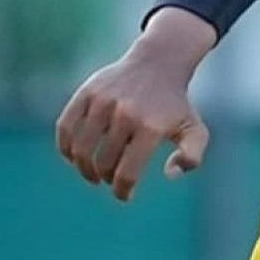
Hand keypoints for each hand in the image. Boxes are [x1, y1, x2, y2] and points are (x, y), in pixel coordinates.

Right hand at [54, 9, 214, 201]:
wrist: (159, 64)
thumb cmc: (175, 104)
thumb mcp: (194, 129)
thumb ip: (191, 156)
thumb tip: (170, 174)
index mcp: (151, 127)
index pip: (127, 173)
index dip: (122, 191)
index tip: (123, 196)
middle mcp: (126, 114)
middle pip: (104, 162)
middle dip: (106, 178)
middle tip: (110, 179)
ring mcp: (103, 102)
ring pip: (81, 149)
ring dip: (83, 168)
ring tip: (92, 173)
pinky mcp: (86, 93)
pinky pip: (65, 128)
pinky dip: (65, 147)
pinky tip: (73, 156)